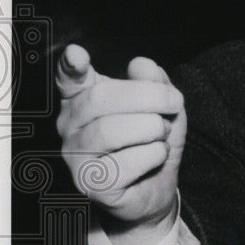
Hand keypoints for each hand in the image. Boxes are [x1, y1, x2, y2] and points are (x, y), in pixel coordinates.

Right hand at [55, 44, 186, 244]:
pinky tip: (156, 156)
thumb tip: (141, 64)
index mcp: (83, 99)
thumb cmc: (152, 141)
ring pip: (111, 131)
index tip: (77, 54)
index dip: (71, 67)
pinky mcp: (91, 184)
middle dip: (148, 96)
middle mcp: (71, 125)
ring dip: (152, 129)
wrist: (154, 189)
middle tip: (175, 102)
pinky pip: (126, 162)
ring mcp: (76, 156)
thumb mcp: (162, 107)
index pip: (69, 79)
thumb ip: (154, 82)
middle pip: (100, 99)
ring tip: (161, 134)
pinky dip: (154, 155)